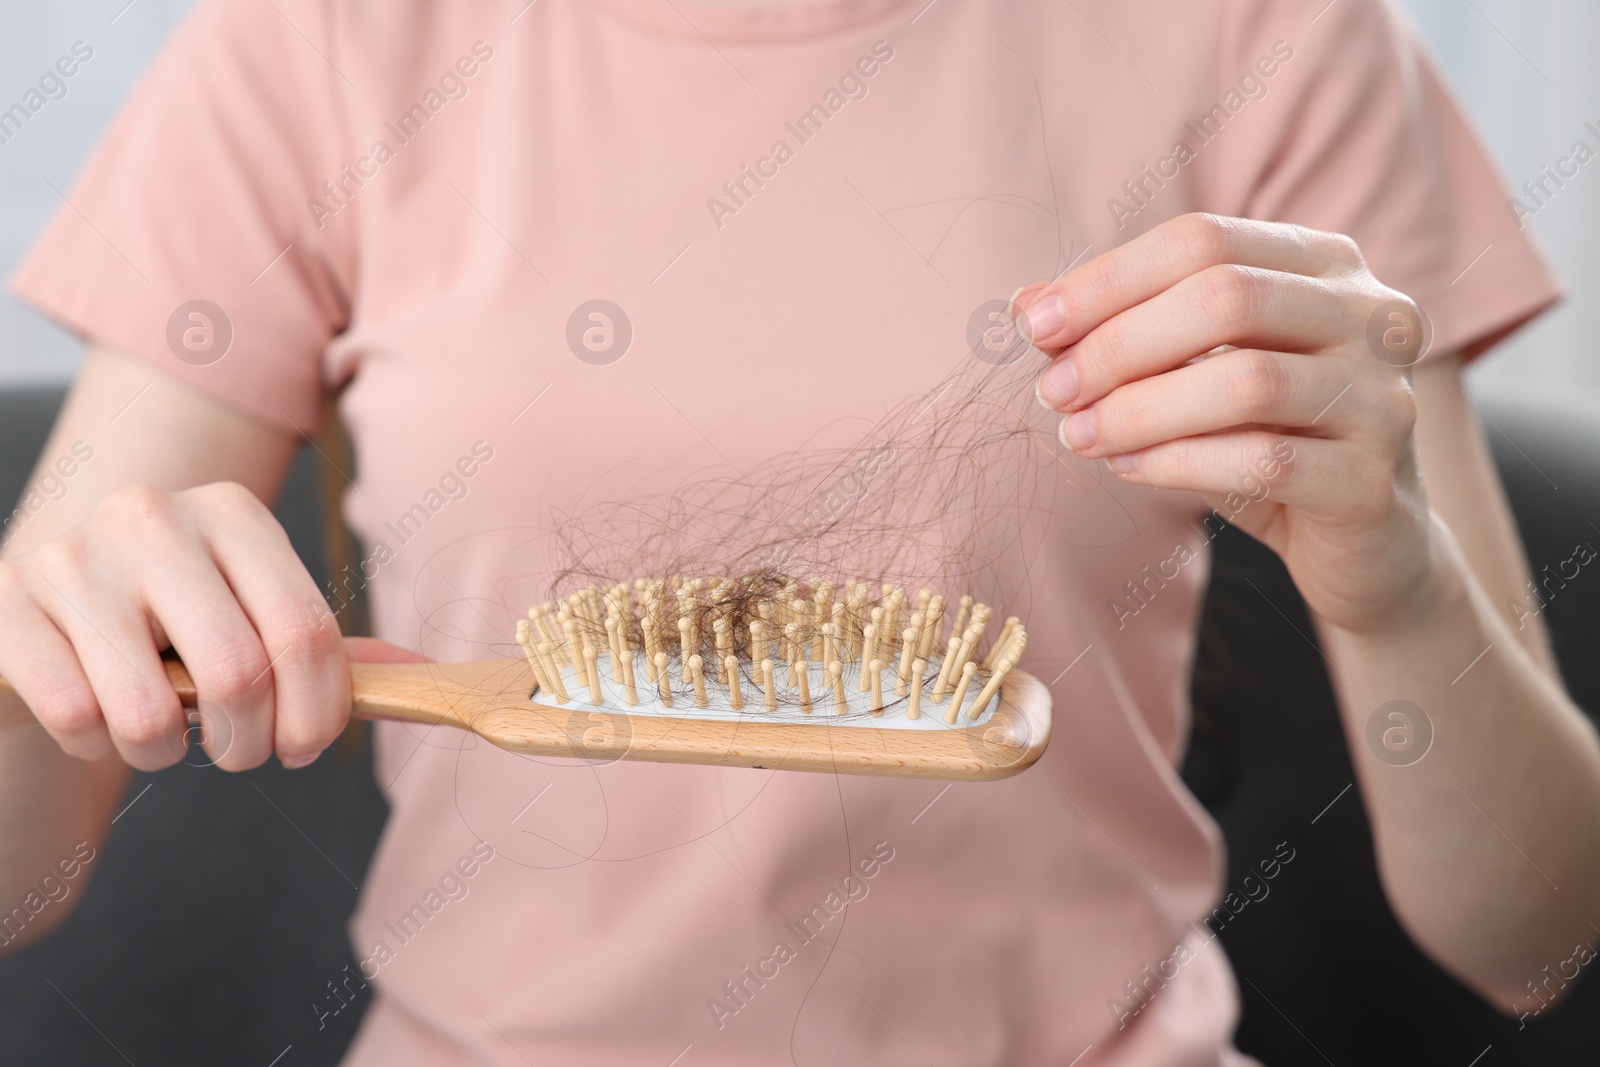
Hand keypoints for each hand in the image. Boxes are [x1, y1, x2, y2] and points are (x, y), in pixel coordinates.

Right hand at [0, 482, 394, 770]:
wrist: (37, 619)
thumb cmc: (163, 628)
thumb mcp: (246, 619)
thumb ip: (325, 648)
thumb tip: (424, 672)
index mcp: (233, 511)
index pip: (308, 633)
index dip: (320, 714)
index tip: (305, 747)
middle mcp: (153, 515)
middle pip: (241, 673)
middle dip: (250, 743)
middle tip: (239, 752)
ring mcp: (72, 555)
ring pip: (150, 709)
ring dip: (164, 753)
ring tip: (158, 736)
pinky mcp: (4, 603)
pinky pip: (75, 715)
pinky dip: (93, 745)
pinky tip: (92, 719)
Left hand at [1015, 213, 1438, 632]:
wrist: (1365, 547)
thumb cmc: (1266, 441)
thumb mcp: (1193, 375)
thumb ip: (1122, 330)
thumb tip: (1024, 304)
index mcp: (1326, 263)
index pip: (1204, 239)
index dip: (1109, 279)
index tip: (1033, 324)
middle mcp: (1372, 314)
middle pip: (1226, 298)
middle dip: (1120, 343)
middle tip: (1053, 389)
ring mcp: (1384, 397)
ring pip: (1245, 383)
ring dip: (1139, 409)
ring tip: (1078, 434)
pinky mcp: (1372, 482)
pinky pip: (1261, 462)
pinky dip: (1178, 462)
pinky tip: (1128, 468)